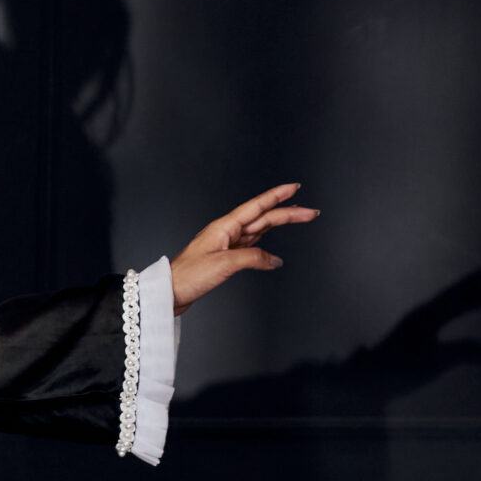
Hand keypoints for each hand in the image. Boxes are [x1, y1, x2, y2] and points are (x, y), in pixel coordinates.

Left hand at [170, 183, 319, 310]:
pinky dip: (265, 247)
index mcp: (224, 226)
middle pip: (262, 218)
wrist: (169, 292)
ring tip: (298, 218)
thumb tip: (274, 260)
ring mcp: (225, 245)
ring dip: (279, 224)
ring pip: (258, 230)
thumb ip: (253, 258)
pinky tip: (272, 250)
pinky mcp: (224, 258)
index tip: (294, 188)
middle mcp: (226, 232)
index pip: (257, 206)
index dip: (277, 196)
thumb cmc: (189, 275)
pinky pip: (251, 247)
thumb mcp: (225, 264)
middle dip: (288, 213)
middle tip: (311, 212)